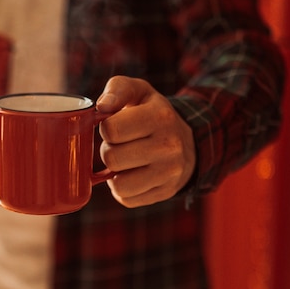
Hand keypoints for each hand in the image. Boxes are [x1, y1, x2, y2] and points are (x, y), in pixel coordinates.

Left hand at [96, 76, 195, 207]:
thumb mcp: (139, 92)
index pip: (112, 130)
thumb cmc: (151, 113)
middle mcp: (169, 146)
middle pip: (112, 158)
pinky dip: (123, 188)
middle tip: (119, 144)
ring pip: (118, 184)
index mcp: (160, 116)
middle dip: (108, 151)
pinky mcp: (165, 192)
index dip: (106, 128)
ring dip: (114, 173)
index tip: (114, 126)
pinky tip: (133, 174)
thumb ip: (118, 89)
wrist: (187, 142)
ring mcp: (169, 173)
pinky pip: (126, 199)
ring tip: (125, 160)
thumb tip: (102, 106)